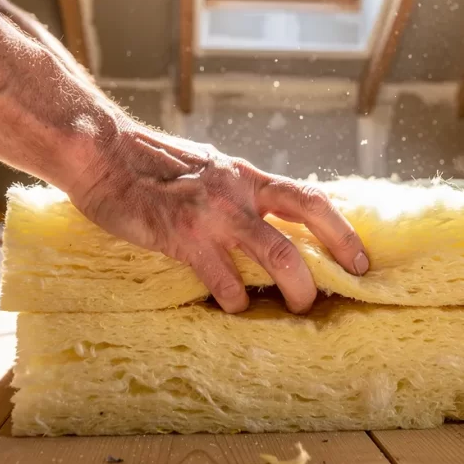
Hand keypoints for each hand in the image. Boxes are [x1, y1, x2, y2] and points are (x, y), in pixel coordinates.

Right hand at [66, 117, 369, 313]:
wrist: (102, 154)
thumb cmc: (150, 166)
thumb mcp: (206, 169)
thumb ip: (236, 193)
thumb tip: (265, 219)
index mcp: (245, 176)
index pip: (308, 197)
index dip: (342, 228)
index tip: (361, 256)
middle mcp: (238, 191)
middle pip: (307, 222)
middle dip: (337, 255)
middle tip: (349, 284)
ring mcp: (214, 214)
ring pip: (279, 256)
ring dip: (297, 289)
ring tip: (299, 308)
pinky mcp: (185, 236)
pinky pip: (225, 280)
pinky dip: (236, 300)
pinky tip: (233, 306)